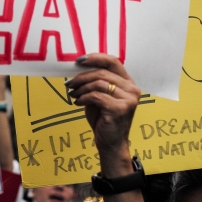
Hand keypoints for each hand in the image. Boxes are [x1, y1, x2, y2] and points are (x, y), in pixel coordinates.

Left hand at [66, 54, 139, 177]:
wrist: (110, 144)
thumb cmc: (103, 120)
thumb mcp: (99, 97)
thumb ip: (95, 82)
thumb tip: (78, 68)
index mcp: (128, 83)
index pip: (113, 62)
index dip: (96, 58)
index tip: (79, 60)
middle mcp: (132, 89)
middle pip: (103, 72)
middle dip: (82, 77)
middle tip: (70, 84)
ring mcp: (128, 99)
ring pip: (98, 83)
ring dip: (81, 88)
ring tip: (73, 95)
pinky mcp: (120, 109)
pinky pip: (96, 96)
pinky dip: (83, 98)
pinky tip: (78, 103)